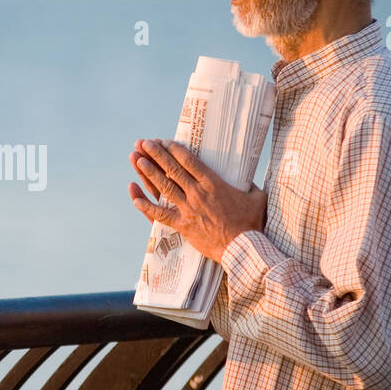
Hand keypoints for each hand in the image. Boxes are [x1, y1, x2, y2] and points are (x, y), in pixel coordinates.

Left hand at [128, 138, 266, 263]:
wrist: (242, 248)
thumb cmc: (251, 223)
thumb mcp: (256, 197)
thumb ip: (249, 184)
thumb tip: (247, 178)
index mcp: (214, 184)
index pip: (190, 162)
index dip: (175, 150)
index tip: (164, 141)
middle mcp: (197, 194)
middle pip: (173, 170)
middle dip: (157, 154)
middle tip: (144, 142)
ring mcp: (188, 209)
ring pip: (164, 187)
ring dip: (148, 172)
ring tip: (136, 160)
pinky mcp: (183, 225)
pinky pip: (160, 215)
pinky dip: (146, 206)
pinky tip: (134, 197)